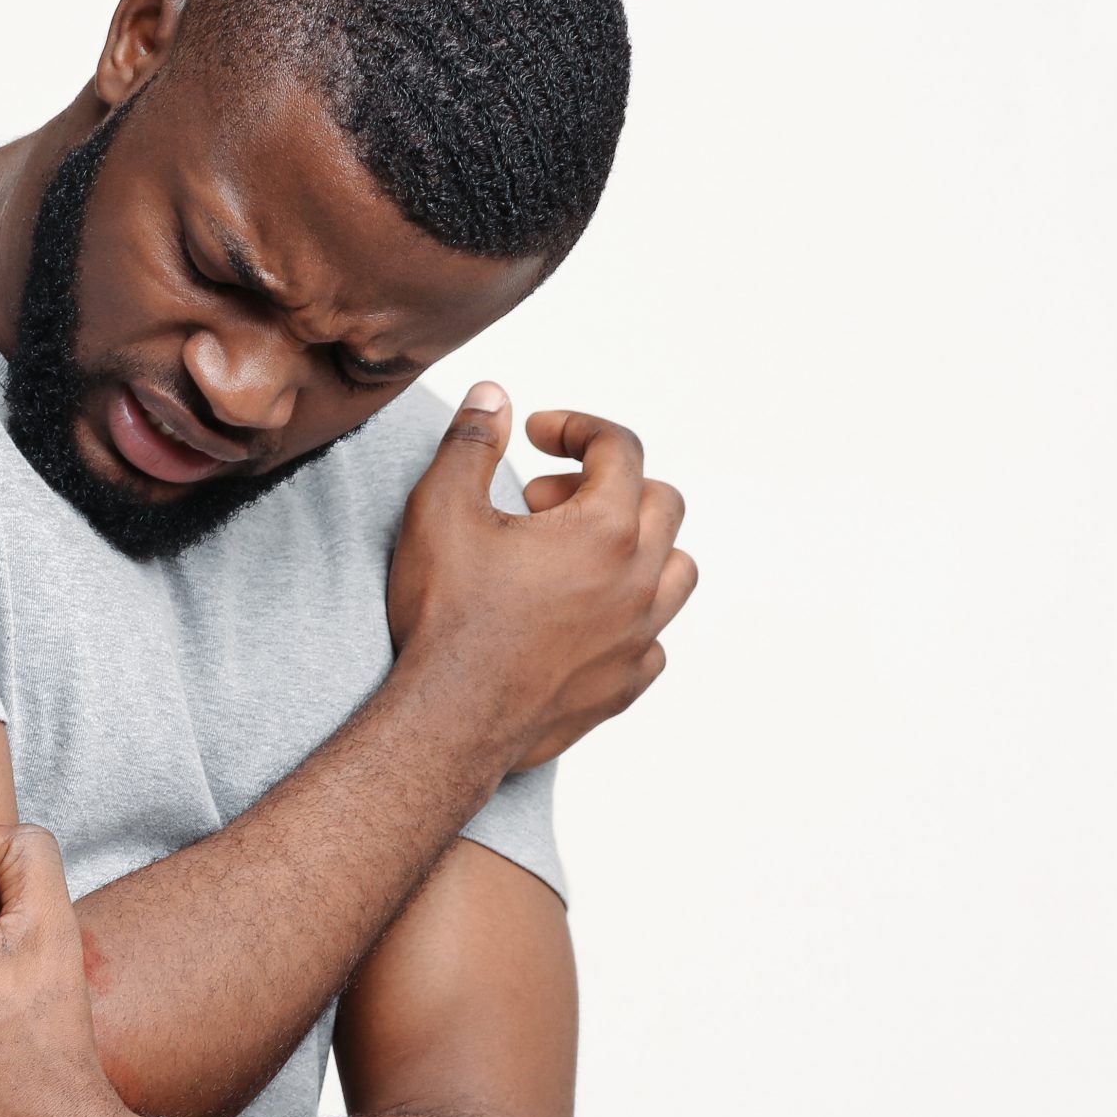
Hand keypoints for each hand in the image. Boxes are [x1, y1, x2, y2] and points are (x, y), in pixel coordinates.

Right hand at [386, 381, 696, 772]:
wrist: (449, 718)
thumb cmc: (447, 616)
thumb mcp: (441, 509)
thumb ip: (472, 444)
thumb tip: (494, 398)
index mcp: (604, 529)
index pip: (620, 448)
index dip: (577, 428)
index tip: (536, 436)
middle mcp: (638, 581)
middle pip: (661, 503)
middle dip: (605, 486)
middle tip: (543, 501)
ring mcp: (638, 638)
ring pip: (676, 570)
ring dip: (635, 548)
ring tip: (576, 554)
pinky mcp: (625, 685)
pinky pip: (654, 639)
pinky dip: (629, 616)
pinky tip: (580, 617)